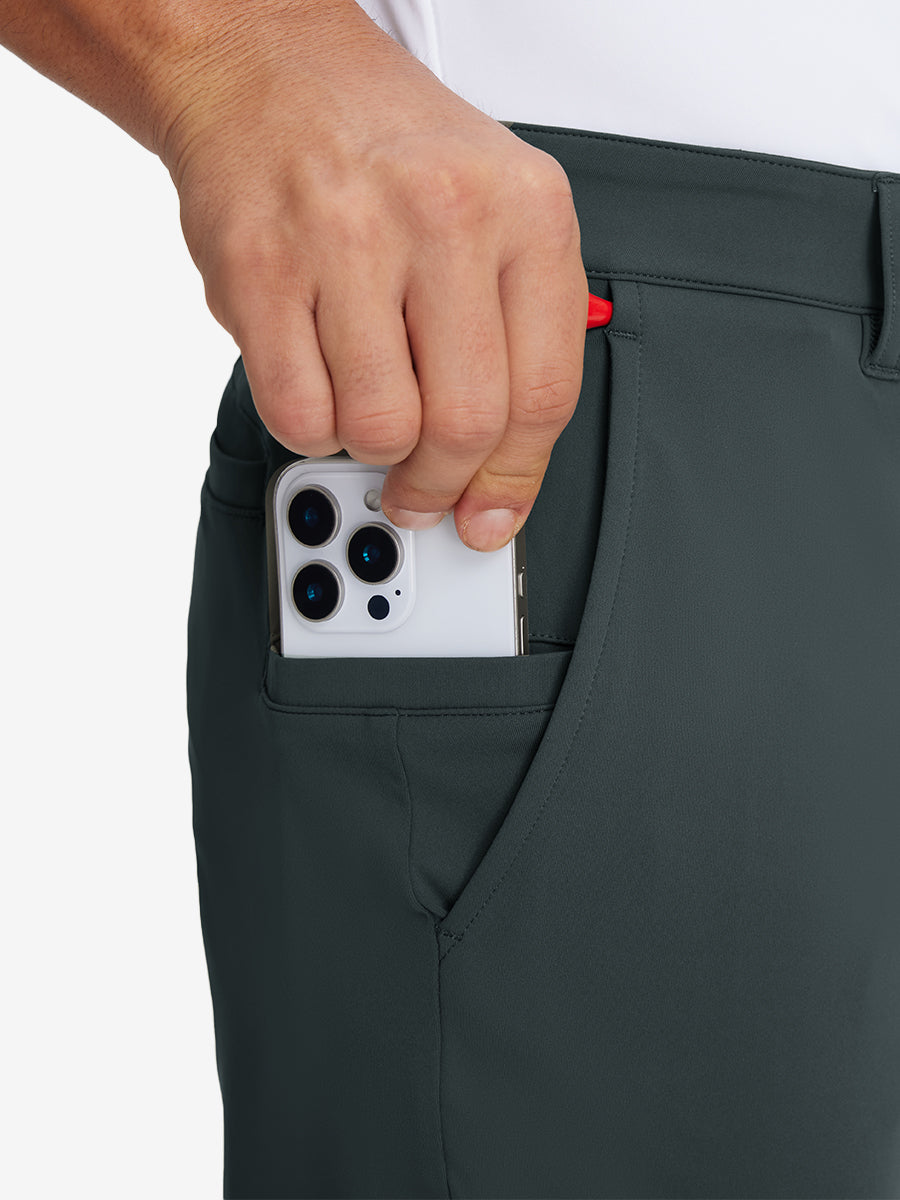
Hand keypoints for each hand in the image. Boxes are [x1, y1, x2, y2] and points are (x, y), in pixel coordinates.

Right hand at [162, 1, 588, 550]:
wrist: (268, 69)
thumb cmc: (385, 151)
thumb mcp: (495, 212)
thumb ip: (512, 340)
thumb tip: (494, 481)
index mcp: (527, 210)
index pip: (544, 394)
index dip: (516, 479)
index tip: (492, 512)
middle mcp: (445, 215)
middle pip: (465, 425)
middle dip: (438, 483)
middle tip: (420, 490)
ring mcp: (348, 238)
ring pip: (379, 429)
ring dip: (368, 445)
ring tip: (364, 403)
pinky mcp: (261, 266)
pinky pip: (297, 413)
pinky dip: (309, 426)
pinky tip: (317, 383)